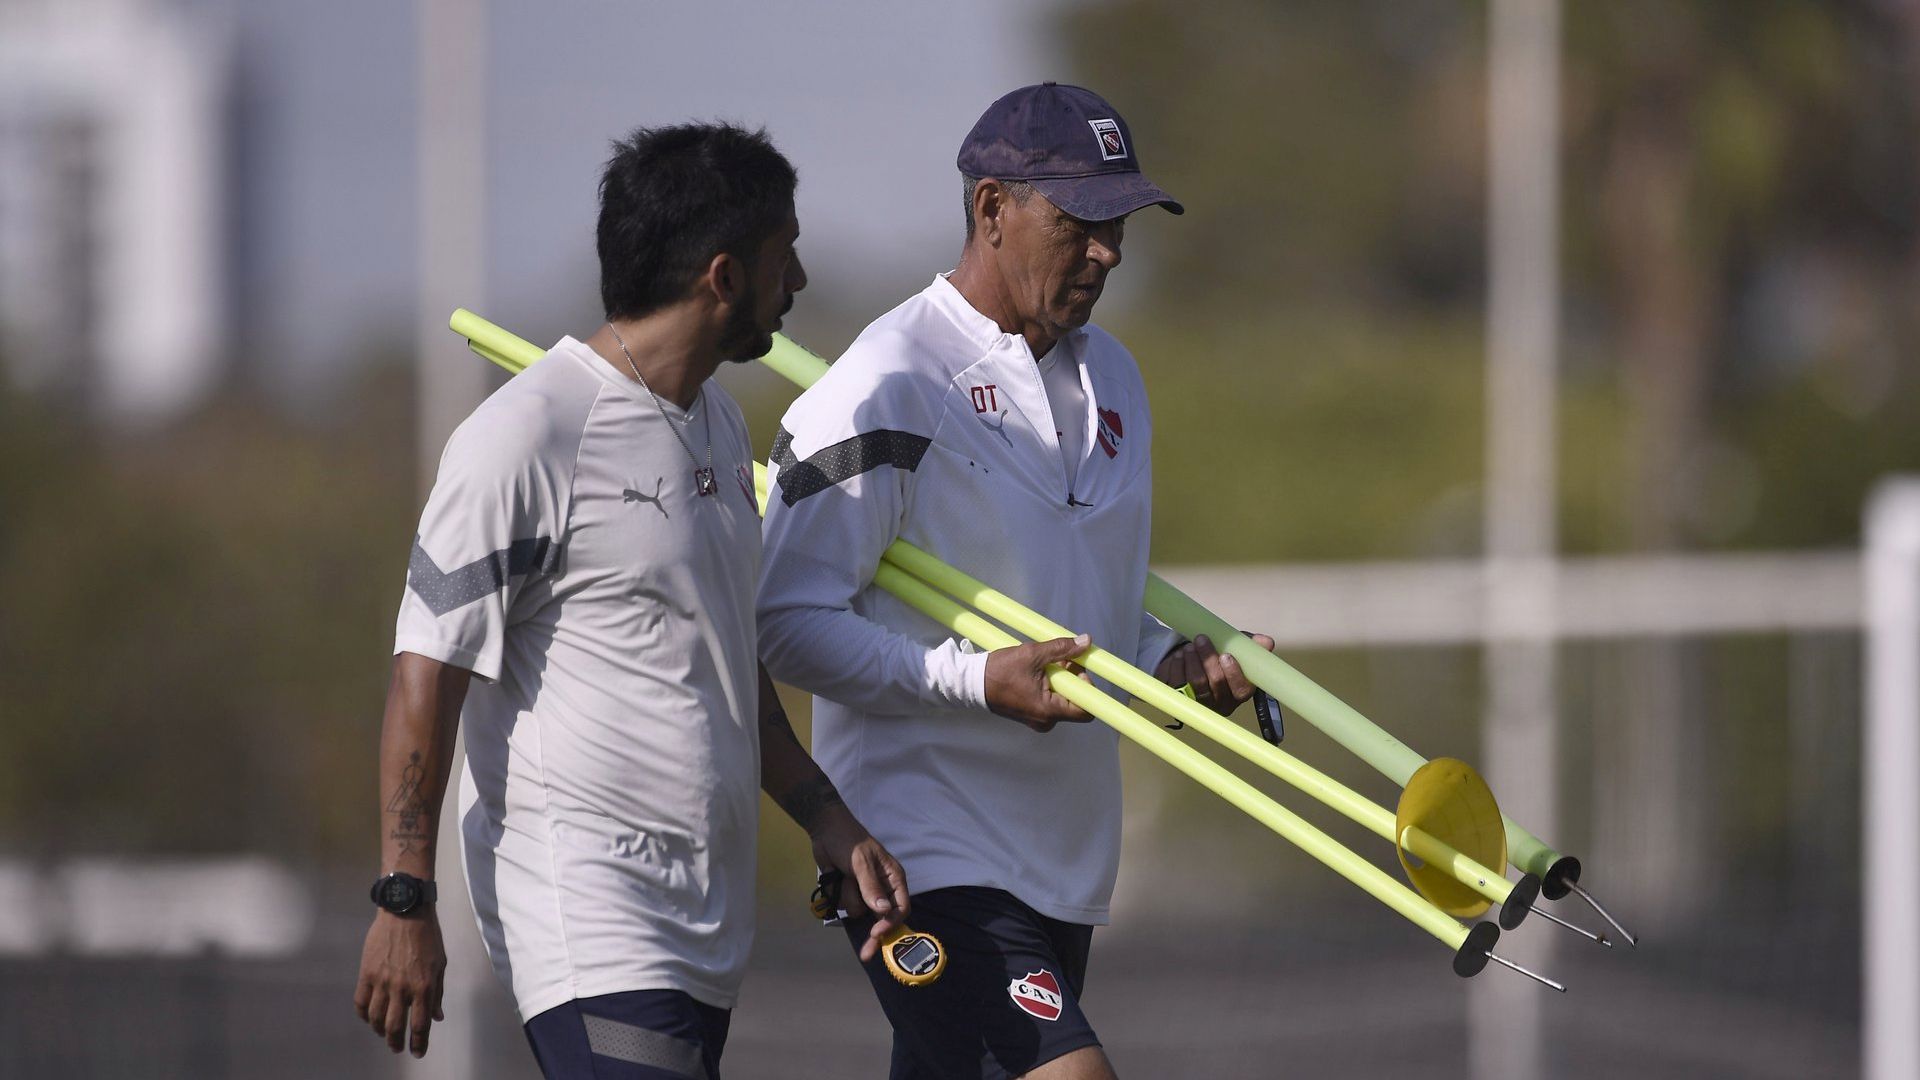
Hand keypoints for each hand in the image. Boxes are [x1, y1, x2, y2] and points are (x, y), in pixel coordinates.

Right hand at [354, 910, 446, 1057]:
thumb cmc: (428, 935)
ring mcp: (382, 982)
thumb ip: (438, 992)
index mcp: (424, 986)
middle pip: (395, 1026)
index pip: (420, 1024)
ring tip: (383, 1033)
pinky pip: (361, 1002)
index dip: (419, 1042)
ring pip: (376, 1018)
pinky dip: (364, 1014)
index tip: (417, 1052)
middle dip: (396, 1042)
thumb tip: (437, 1016)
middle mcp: (402, 988)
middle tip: (396, 1048)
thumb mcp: (441, 963)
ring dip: (379, 1030)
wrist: (405, 910)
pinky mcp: (366, 973)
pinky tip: (368, 1017)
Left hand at [809, 804, 910, 962]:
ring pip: (860, 912)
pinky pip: (846, 906)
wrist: (825, 830)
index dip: (890, 923)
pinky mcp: (850, 892)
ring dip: (849, 898)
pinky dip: (840, 896)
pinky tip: (837, 879)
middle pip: (883, 919)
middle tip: (866, 955)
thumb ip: (871, 887)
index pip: (900, 908)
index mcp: (893, 878)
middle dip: (874, 935)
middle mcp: (883, 888)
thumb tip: (883, 911)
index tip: (876, 932)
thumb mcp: (861, 863)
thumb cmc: (849, 841)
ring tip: (844, 877)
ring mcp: (865, 892)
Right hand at [984, 634, 1094, 731]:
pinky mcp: (1031, 715)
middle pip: (1075, 702)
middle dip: (1072, 678)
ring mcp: (1038, 720)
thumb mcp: (1033, 654)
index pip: (1087, 710)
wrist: (971, 683)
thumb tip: (1086, 642)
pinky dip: (1049, 685)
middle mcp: (1046, 721)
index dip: (1088, 687)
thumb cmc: (1000, 670)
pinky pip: (1050, 701)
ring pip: (1062, 700)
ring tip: (1044, 663)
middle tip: (1059, 659)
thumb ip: (1062, 648)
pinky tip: (1037, 671)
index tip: (1078, 669)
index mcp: (1049, 711)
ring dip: (1060, 680)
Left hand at [1155, 632, 1276, 715]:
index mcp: (1239, 692)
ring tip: (1189, 646)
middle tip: (1201, 639)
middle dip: (1208, 658)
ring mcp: (1200, 704)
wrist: (1192, 663)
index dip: (1234, 673)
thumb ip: (1251, 646)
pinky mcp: (1181, 699)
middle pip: (1216, 683)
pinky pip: (1178, 683)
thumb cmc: (1219, 658)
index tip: (1226, 655)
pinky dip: (1178, 666)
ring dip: (1193, 660)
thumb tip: (1267, 641)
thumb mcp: (1237, 650)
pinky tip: (1179, 656)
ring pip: (1197, 683)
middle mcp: (1221, 703)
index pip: (1241, 689)